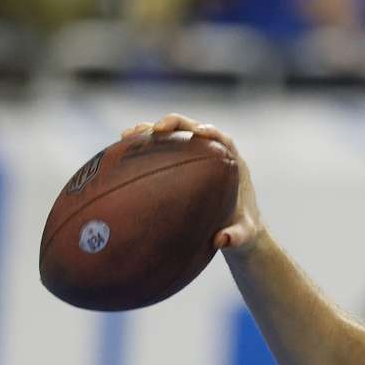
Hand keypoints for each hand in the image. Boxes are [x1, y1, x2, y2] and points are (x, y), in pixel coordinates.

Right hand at [121, 113, 263, 252]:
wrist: (235, 230)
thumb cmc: (242, 230)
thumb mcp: (243, 235)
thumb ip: (237, 237)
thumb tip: (221, 240)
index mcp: (233, 164)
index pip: (222, 139)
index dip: (210, 132)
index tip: (198, 133)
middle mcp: (213, 154)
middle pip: (193, 128)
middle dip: (175, 124)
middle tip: (157, 129)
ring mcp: (194, 157)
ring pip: (172, 135)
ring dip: (151, 130)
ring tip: (128, 134)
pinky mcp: (179, 164)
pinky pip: (160, 149)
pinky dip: (142, 146)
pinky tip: (121, 148)